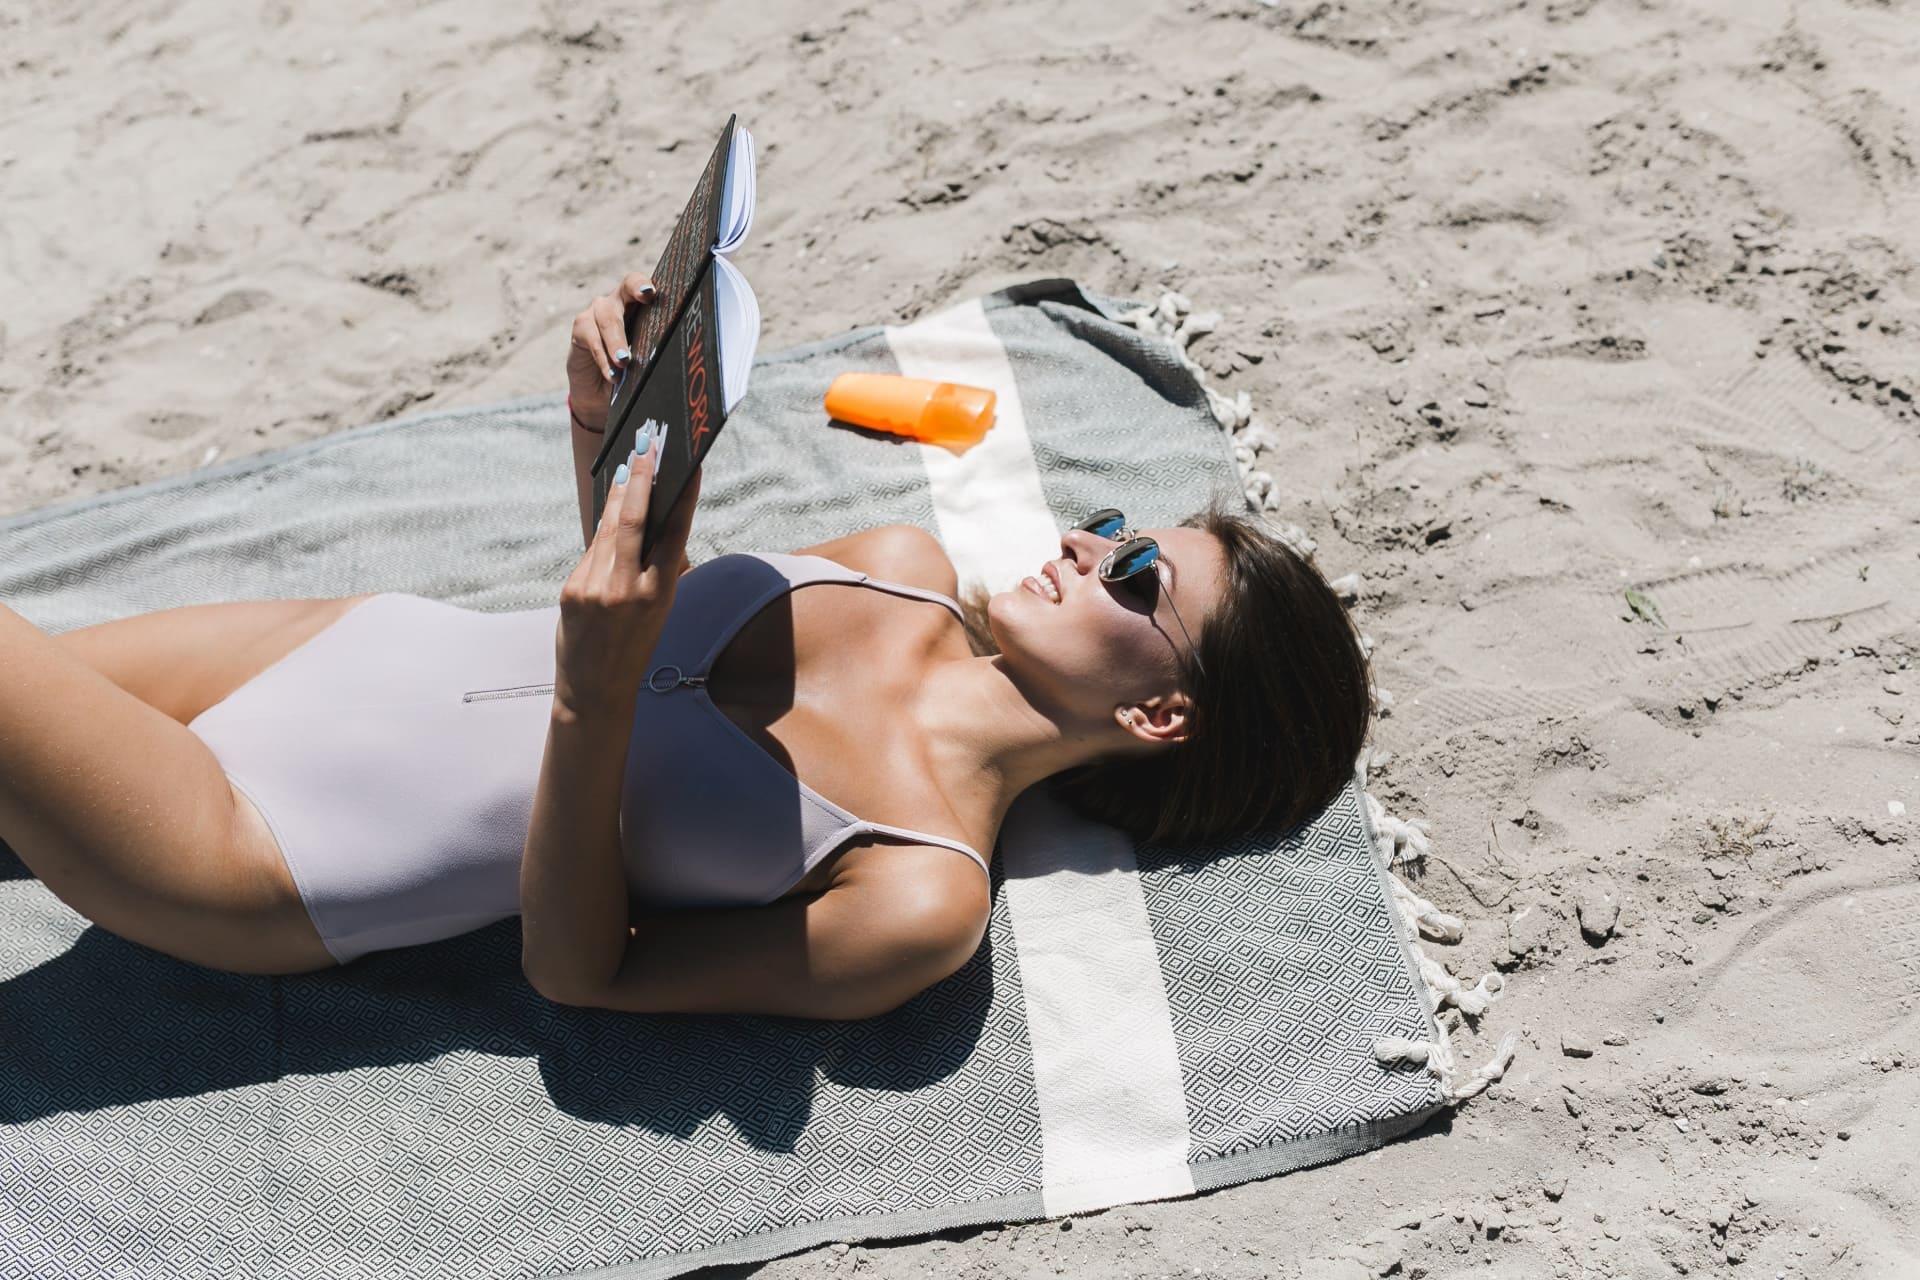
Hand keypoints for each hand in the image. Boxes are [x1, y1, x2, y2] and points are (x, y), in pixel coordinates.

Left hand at [553, 439, 702, 712]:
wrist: (595, 688)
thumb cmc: (634, 646)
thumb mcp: (660, 611)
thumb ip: (656, 569)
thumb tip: (649, 519)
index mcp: (660, 596)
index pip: (675, 535)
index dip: (684, 499)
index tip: (691, 469)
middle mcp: (628, 589)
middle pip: (635, 520)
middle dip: (641, 479)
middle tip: (647, 446)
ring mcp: (596, 588)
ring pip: (609, 530)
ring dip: (620, 496)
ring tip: (629, 469)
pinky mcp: (571, 590)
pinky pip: (591, 552)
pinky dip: (603, 533)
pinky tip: (612, 512)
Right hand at [566, 271, 658, 430]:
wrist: (601, 390)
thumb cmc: (632, 371)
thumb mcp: (646, 358)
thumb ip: (655, 349)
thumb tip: (670, 354)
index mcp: (639, 302)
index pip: (639, 282)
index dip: (642, 284)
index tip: (650, 293)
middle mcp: (618, 301)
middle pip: (626, 291)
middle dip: (633, 305)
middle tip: (644, 319)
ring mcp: (597, 311)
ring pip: (609, 318)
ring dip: (617, 341)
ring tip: (624, 362)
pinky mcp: (581, 328)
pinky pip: (593, 340)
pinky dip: (604, 360)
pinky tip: (613, 375)